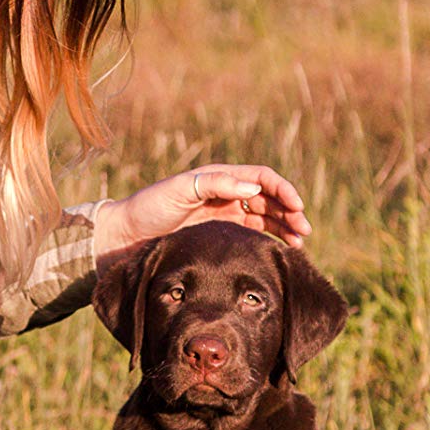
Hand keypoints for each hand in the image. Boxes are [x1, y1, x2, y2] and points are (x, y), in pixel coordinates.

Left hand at [92, 163, 309, 255]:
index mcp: (219, 177)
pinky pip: (253, 235)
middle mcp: (226, 193)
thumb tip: (252, 187)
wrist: (126, 236)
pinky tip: (281, 252)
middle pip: (269, 198)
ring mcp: (225, 215)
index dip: (283, 190)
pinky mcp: (221, 236)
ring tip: (299, 244)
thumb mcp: (178, 191)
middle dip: (290, 211)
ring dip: (284, 227)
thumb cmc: (149, 208)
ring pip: (265, 217)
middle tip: (303, 231)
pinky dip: (270, 241)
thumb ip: (214, 184)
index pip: (262, 178)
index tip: (297, 207)